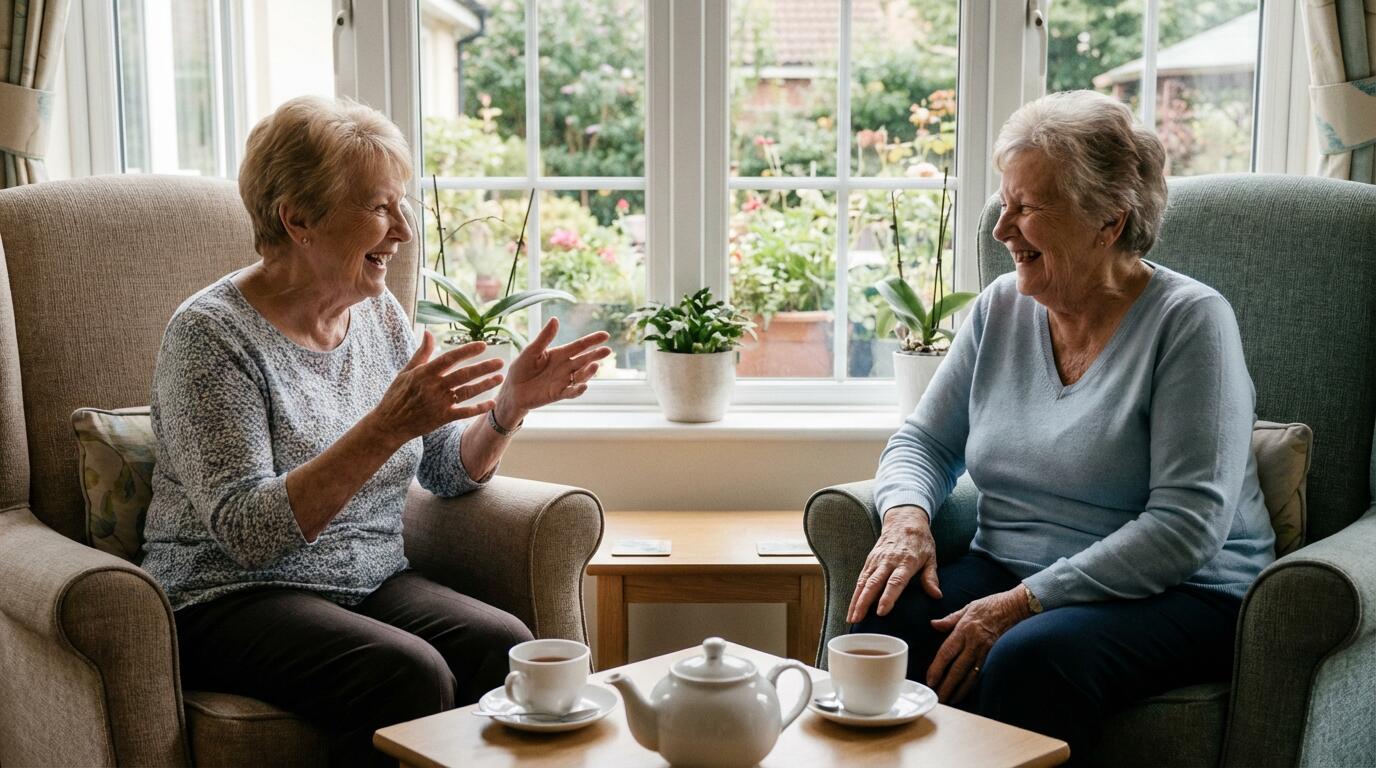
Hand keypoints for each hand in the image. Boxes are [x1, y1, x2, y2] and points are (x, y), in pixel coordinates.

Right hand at [369, 330, 504, 445]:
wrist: (389, 424)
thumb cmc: (397, 395)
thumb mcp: (406, 372)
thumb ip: (422, 353)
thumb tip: (429, 332)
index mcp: (424, 373)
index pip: (450, 358)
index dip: (467, 351)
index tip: (483, 344)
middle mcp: (433, 387)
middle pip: (463, 374)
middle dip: (483, 367)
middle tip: (500, 362)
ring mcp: (438, 403)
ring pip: (466, 392)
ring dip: (485, 385)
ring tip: (500, 377)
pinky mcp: (442, 418)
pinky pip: (463, 412)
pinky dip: (478, 408)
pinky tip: (491, 403)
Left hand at [494, 317, 611, 426]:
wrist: (512, 390)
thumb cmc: (521, 369)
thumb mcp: (531, 351)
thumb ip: (544, 338)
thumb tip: (555, 319)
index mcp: (559, 354)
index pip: (579, 346)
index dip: (592, 340)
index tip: (605, 335)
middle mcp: (565, 367)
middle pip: (584, 360)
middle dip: (596, 355)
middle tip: (607, 351)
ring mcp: (563, 381)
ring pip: (581, 376)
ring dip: (588, 372)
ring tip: (594, 365)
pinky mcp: (558, 394)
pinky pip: (571, 392)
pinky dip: (578, 390)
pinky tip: (584, 386)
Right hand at [846, 506, 940, 623]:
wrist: (904, 520)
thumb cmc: (920, 541)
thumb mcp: (931, 557)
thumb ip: (931, 577)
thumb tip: (936, 596)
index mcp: (906, 561)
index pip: (895, 582)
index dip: (888, 597)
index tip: (881, 612)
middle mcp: (888, 561)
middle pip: (874, 583)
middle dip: (864, 602)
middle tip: (857, 619)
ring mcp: (877, 560)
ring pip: (863, 582)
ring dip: (856, 600)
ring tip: (851, 618)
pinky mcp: (870, 560)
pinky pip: (861, 578)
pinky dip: (855, 593)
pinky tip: (852, 607)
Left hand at [926, 587, 1029, 702]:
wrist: (1015, 607)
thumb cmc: (990, 605)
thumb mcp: (967, 608)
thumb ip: (950, 619)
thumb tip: (934, 624)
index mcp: (964, 630)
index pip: (947, 652)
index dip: (937, 668)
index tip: (930, 680)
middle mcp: (974, 643)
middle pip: (957, 669)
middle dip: (946, 685)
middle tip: (937, 698)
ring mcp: (986, 651)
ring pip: (971, 675)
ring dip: (959, 690)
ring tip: (950, 700)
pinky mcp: (995, 655)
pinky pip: (983, 673)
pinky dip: (974, 685)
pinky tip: (967, 693)